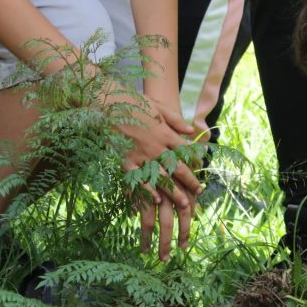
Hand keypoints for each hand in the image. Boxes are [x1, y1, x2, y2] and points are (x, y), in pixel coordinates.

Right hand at [115, 95, 199, 260]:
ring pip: (161, 178)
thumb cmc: (132, 101)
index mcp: (164, 133)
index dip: (193, 165)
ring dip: (174, 193)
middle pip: (176, 169)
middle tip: (198, 194)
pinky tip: (155, 201)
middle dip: (188, 183)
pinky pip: (138, 180)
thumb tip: (192, 131)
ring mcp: (140, 155)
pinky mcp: (124, 161)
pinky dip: (148, 191)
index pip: (184, 152)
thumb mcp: (158, 106)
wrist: (107, 101)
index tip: (200, 176)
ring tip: (184, 204)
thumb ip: (175, 120)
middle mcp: (156, 147)